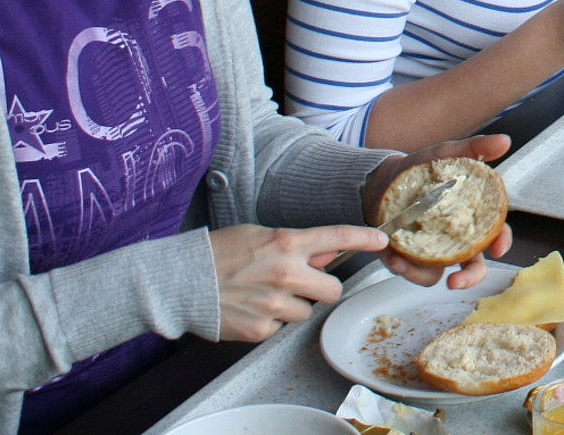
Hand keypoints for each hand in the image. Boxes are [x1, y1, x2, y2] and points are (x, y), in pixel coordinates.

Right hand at [212, 222, 394, 340]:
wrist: (181, 282)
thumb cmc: (218, 253)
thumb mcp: (261, 234)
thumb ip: (297, 244)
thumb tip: (328, 249)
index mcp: (288, 243)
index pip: (339, 237)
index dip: (365, 238)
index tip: (382, 240)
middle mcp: (287, 273)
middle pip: (332, 289)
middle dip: (321, 288)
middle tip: (299, 283)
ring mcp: (275, 304)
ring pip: (306, 311)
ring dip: (293, 305)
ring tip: (263, 294)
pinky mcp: (262, 329)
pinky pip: (281, 327)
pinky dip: (270, 320)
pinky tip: (250, 308)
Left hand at [359, 135, 515, 289]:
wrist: (383, 180)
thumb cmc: (420, 170)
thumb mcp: (446, 154)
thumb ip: (475, 148)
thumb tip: (504, 141)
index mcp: (472, 218)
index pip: (496, 233)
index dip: (502, 242)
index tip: (498, 249)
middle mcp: (456, 240)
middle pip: (473, 267)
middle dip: (468, 279)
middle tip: (456, 282)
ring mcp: (433, 251)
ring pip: (438, 274)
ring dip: (420, 272)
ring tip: (403, 260)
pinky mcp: (409, 258)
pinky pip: (411, 271)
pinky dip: (402, 266)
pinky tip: (393, 256)